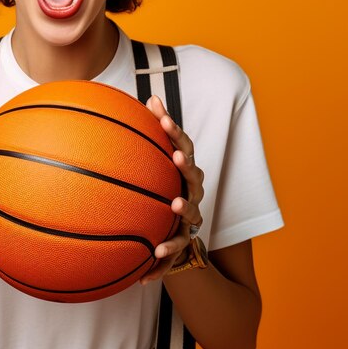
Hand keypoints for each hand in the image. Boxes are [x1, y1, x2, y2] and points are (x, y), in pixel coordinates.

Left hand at [140, 95, 204, 283]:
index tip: (164, 119)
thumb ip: (155, 129)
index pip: (184, 147)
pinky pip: (176, 248)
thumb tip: (152, 96)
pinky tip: (156, 252)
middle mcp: (192, 192)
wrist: (172, 230)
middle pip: (195, 177)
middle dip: (187, 166)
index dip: (176, 133)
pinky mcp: (181, 241)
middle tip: (178, 157)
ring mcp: (189, 217)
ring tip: (175, 203)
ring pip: (192, 212)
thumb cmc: (165, 186)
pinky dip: (168, 251)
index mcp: (184, 171)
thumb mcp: (160, 158)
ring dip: (186, 207)